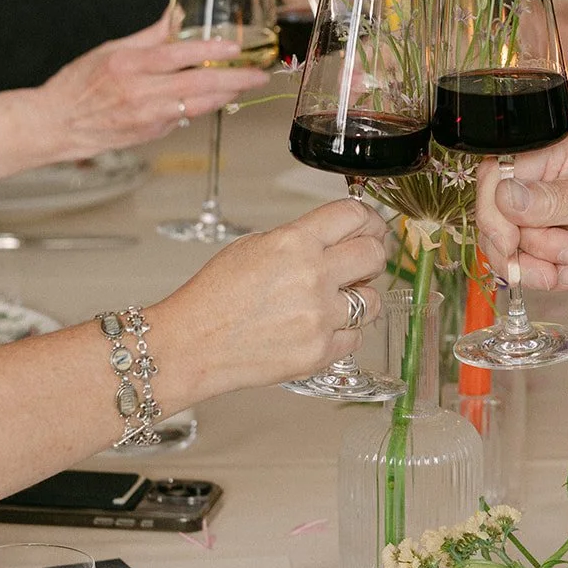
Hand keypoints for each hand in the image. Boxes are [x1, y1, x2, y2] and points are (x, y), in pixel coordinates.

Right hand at [0, 13, 267, 179]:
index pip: (177, 55)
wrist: (57, 124)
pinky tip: (219, 97)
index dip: (209, 51)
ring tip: (247, 83)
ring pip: (198, 105)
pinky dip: (204, 106)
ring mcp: (147, 117)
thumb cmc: (80, 84)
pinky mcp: (152, 134)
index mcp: (128, 65)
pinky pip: (185, 117)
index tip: (235, 47)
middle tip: (258, 74)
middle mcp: (139, 93)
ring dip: (227, 95)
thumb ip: (151, 35)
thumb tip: (177, 14)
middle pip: (197, 85)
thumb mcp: (112, 50)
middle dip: (234, 79)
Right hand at [152, 197, 388, 388]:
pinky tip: (320, 328)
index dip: (368, 219)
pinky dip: (343, 333)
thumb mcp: (253, 246)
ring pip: (373, 300)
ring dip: (360, 298)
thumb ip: (299, 239)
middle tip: (363, 263)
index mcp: (294, 242)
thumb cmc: (214, 297)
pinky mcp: (320, 351)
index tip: (370, 227)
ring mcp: (319, 316)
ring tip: (336, 301)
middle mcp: (312, 275)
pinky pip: (356, 337)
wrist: (193, 344)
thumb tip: (336, 237)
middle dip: (373, 255)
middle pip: (375, 254)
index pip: (355, 215)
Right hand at [475, 128, 567, 299]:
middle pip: (499, 213)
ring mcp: (560, 220)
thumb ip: (549, 200)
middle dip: (515, 242)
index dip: (492, 208)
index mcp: (560, 155)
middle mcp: (554, 185)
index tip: (505, 238)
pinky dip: (548, 277)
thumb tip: (502, 196)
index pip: (499, 174)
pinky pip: (535, 267)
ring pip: (514, 244)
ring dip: (535, 263)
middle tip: (533, 261)